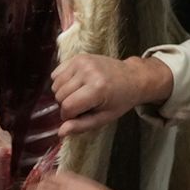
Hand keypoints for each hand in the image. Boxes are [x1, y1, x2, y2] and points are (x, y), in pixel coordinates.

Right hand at [48, 51, 171, 130]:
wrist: (133, 77)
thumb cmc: (120, 100)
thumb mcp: (104, 117)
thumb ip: (82, 126)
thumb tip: (60, 132)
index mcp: (97, 89)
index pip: (68, 107)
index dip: (68, 116)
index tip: (77, 116)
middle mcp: (88, 72)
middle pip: (60, 95)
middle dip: (66, 104)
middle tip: (82, 104)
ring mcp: (82, 62)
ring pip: (56, 85)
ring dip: (63, 93)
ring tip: (79, 93)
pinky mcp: (78, 57)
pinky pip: (56, 73)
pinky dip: (61, 81)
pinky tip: (75, 84)